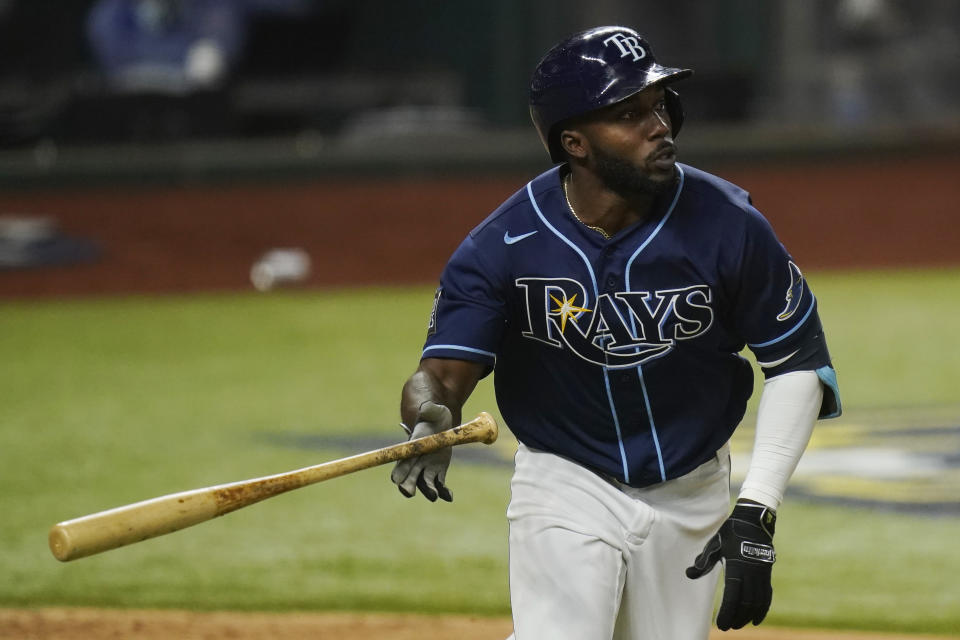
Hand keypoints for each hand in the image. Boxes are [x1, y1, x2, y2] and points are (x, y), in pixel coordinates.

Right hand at [390, 401, 453, 501]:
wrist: (440, 420)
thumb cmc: (433, 413)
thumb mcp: (432, 409)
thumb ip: (429, 410)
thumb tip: (426, 407)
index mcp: (412, 445)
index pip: (403, 460)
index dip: (400, 469)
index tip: (395, 479)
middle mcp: (417, 459)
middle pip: (410, 475)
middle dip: (408, 484)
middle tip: (408, 492)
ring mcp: (427, 466)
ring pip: (424, 482)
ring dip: (428, 490)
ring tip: (434, 496)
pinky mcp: (439, 470)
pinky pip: (440, 483)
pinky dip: (443, 491)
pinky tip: (448, 496)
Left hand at [686, 501, 776, 630]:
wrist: (754, 520)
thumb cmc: (731, 532)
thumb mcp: (715, 544)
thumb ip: (704, 561)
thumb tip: (688, 574)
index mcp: (737, 566)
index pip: (733, 596)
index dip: (728, 613)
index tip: (721, 625)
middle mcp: (752, 572)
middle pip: (746, 603)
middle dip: (737, 618)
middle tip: (728, 627)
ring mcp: (762, 574)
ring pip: (758, 601)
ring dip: (749, 615)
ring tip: (740, 625)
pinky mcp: (767, 573)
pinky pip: (767, 595)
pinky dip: (762, 608)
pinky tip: (756, 618)